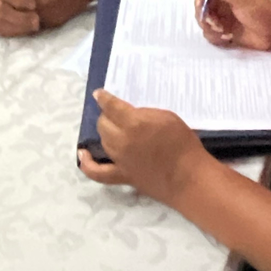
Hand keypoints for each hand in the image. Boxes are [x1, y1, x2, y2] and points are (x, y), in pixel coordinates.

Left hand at [1, 0, 93, 29]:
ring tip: (11, 12)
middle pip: (17, 7)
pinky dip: (28, 23)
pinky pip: (35, 25)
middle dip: (9, 5)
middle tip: (2, 3)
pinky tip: (24, 18)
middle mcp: (41, 1)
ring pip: (24, 19)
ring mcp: (47, 14)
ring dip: (17, 16)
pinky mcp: (53, 23)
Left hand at [78, 91, 207, 201]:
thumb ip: (145, 114)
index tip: (99, 94)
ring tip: (111, 128)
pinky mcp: (122, 175)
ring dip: (105, 132)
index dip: (103, 98)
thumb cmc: (183, 143)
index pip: (111, 106)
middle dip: (107, 116)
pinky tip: (83, 154)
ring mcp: (119, 159)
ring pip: (102, 141)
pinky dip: (87, 163)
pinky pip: (98, 172)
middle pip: (103, 124)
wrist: (188, 176)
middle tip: (116, 114)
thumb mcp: (167, 117)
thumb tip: (133, 115)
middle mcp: (122, 140)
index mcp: (134, 122)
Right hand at [192, 0, 270, 50]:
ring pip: (205, 22)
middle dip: (205, 16)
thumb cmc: (261, 11)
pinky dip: (217, 38)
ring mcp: (223, 17)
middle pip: (201, 7)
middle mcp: (222, 2)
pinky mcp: (226, 32)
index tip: (202, 6)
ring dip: (211, 28)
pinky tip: (228, 38)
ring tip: (225, 31)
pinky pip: (211, 35)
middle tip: (216, 23)